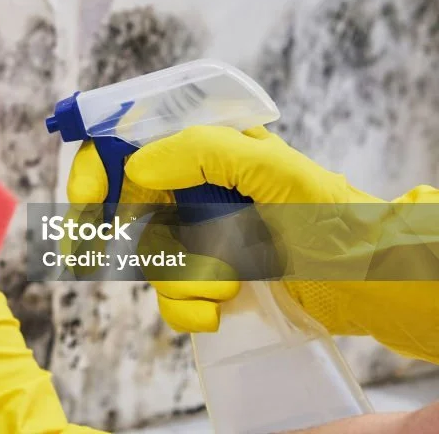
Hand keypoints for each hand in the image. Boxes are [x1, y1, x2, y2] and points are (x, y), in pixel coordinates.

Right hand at [69, 126, 438, 363]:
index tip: (84, 197)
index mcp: (211, 149)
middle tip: (83, 249)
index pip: (133, 144)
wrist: (371, 286)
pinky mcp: (211, 278)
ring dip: (180, 277)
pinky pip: (171, 297)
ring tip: (228, 282)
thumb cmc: (334, 219)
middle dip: (117, 232)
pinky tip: (219, 310)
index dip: (97, 166)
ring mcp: (203, 236)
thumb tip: (137, 168)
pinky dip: (188, 308)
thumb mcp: (274, 170)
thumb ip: (203, 151)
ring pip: (150, 257)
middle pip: (127, 204)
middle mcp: (199, 189)